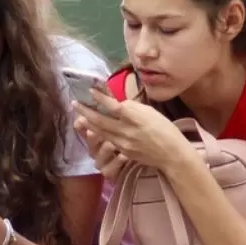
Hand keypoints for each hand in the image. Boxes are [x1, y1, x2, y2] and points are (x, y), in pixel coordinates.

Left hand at [72, 91, 194, 173]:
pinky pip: (107, 140)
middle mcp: (127, 130)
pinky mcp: (123, 151)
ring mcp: (123, 143)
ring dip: (88, 123)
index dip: (100, 98)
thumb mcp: (150, 112)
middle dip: (86, 111)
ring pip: (100, 131)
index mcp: (135, 117)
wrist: (171, 153)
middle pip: (101, 120)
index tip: (89, 91)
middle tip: (74, 103)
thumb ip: (132, 108)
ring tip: (79, 115)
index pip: (113, 106)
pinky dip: (98, 133)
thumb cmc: (164, 128)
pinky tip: (91, 129)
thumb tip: (118, 104)